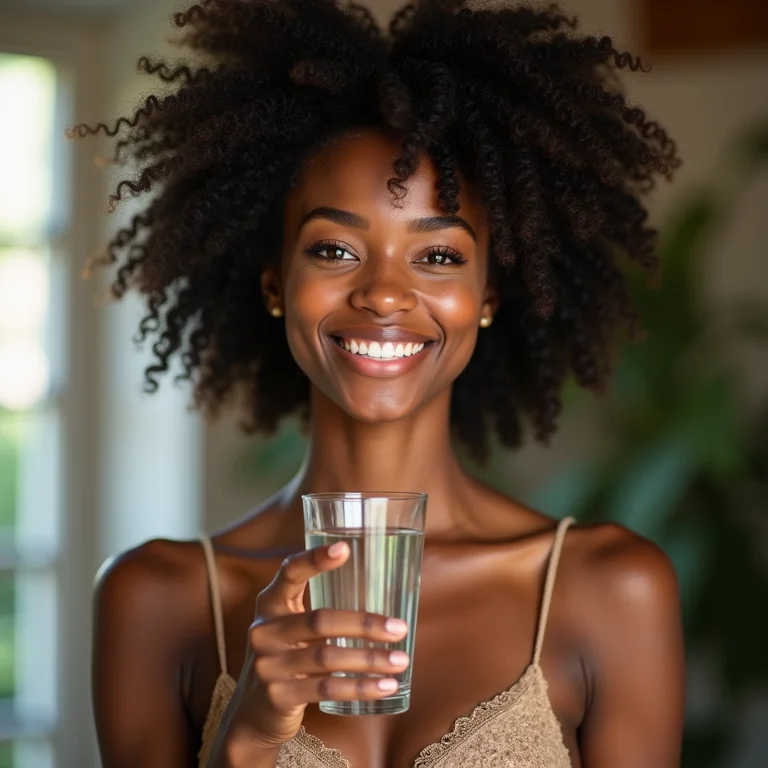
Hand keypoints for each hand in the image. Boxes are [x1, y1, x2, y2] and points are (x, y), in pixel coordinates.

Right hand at [224, 542, 409, 749]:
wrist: (255, 713)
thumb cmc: (289, 658)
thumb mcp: (293, 629)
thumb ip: (322, 613)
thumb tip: (385, 601)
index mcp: (270, 603)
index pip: (289, 572)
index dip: (314, 559)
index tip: (344, 548)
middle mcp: (264, 630)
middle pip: (320, 620)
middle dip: (364, 624)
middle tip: (399, 628)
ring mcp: (268, 664)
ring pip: (328, 657)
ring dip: (370, 660)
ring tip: (400, 660)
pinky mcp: (278, 696)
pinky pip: (327, 689)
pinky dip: (360, 688)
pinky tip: (385, 687)